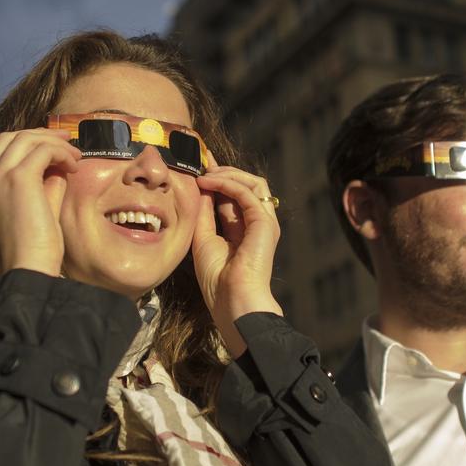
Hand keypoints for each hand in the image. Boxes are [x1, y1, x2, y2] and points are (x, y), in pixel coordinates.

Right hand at [0, 128, 80, 277]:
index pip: (2, 150)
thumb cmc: (34, 252)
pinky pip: (43, 150)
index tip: (55, 147)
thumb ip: (44, 186)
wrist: (27, 271)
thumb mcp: (35, 212)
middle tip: (68, 142)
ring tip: (76, 157)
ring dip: (55, 143)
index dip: (30, 142)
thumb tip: (59, 167)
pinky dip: (61, 153)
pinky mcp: (18, 179)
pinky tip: (74, 167)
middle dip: (42, 135)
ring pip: (27, 139)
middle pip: (11, 137)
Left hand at [191, 165, 282, 357]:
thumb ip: (205, 213)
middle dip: (225, 171)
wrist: (233, 301)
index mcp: (244, 230)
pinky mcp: (264, 223)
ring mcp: (264, 223)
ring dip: (228, 174)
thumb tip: (201, 188)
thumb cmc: (218, 280)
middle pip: (248, 185)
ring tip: (205, 174)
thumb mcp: (204, 239)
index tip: (200, 166)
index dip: (219, 178)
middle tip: (201, 164)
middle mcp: (257, 224)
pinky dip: (227, 183)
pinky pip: (247, 193)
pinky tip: (209, 182)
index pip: (235, 196)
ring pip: (254, 183)